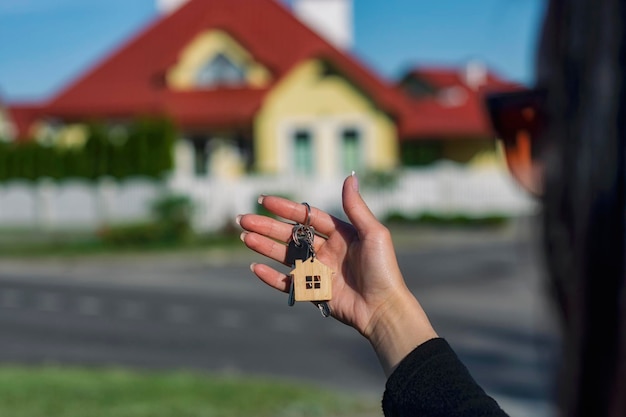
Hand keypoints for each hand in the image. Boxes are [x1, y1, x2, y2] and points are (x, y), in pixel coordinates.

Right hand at [237, 173, 436, 374]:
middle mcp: (327, 250)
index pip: (307, 216)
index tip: (264, 200)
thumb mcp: (373, 233)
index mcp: (340, 234)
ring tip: (244, 237)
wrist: (383, 308)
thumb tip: (349, 177)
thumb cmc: (383, 269)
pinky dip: (270, 277)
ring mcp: (318, 271)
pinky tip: (255, 267)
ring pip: (285, 256)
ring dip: (264, 246)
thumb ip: (356, 207)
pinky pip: (287, 283)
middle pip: (290, 235)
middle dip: (266, 227)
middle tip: (243, 219)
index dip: (286, 208)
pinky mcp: (314, 291)